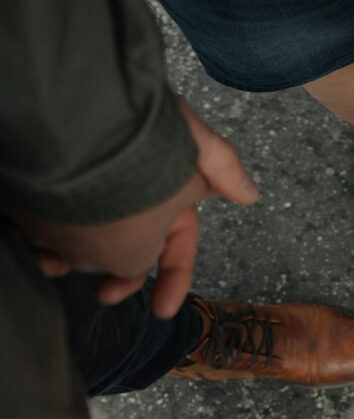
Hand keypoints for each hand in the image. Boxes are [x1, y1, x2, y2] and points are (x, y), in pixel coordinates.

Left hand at [15, 100, 258, 318]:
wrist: (70, 108)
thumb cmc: (134, 124)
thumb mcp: (191, 147)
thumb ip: (223, 170)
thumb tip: (251, 194)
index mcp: (167, 191)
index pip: (177, 243)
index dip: (175, 278)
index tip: (162, 310)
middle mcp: (128, 193)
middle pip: (129, 248)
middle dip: (119, 274)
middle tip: (106, 294)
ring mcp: (84, 192)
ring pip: (83, 240)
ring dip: (74, 258)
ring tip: (55, 262)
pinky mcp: (44, 188)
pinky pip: (44, 223)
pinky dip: (40, 239)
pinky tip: (36, 245)